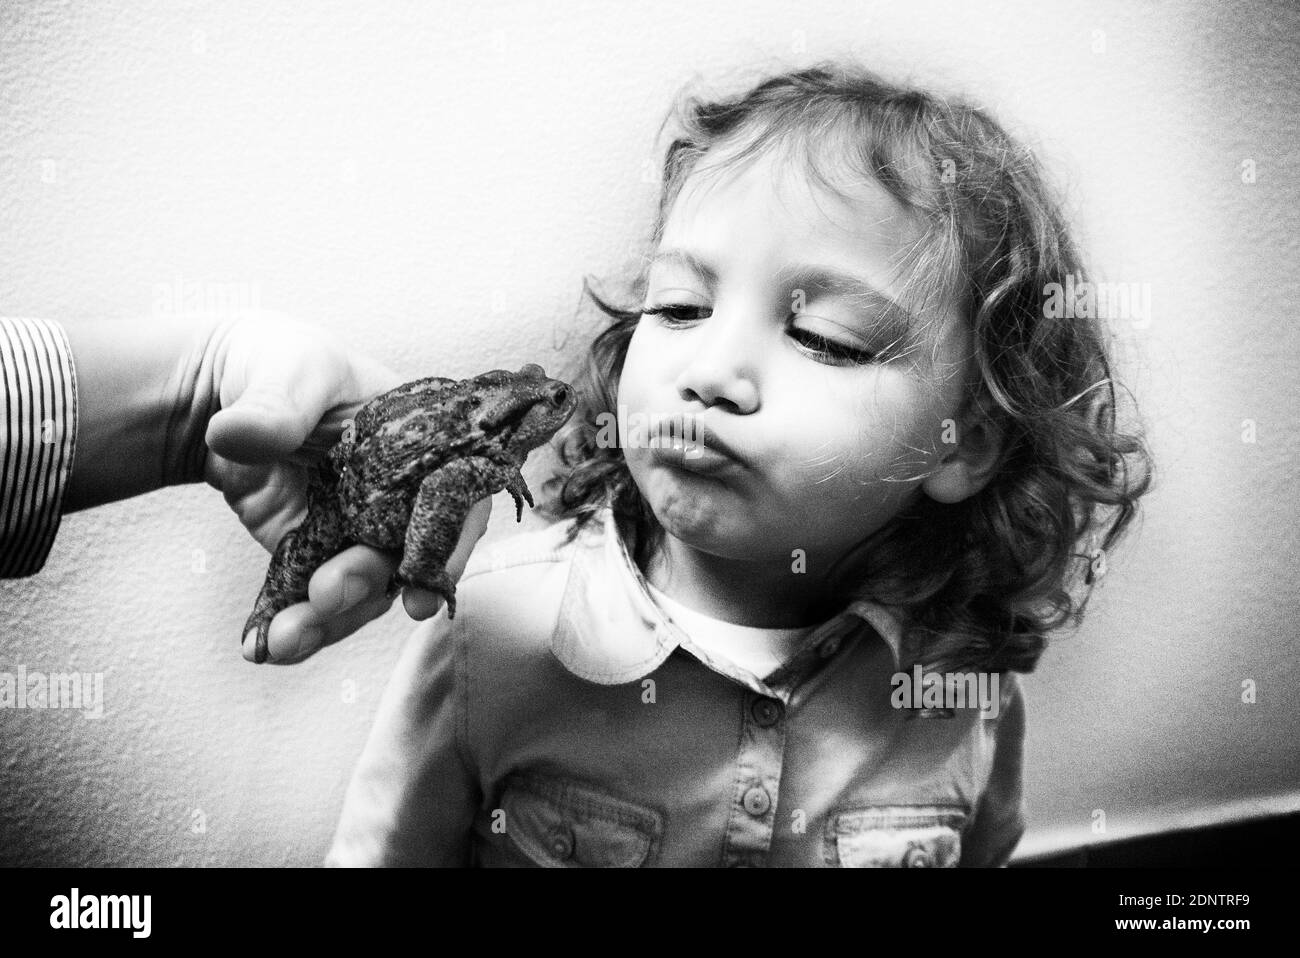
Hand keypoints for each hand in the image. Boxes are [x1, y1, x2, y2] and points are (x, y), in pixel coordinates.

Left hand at [195, 311, 491, 662]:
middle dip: (368, 587)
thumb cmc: (277, 362)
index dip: (449, 549)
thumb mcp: (286, 371)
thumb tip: (236, 431)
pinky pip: (308, 598)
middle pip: (405, 558)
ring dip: (327, 622)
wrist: (214, 391)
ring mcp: (358, 531)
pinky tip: (259, 647)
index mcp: (423, 446)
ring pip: (359, 591)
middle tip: (325, 594)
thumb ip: (273, 405)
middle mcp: (401, 497)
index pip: (456, 502)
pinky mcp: (313, 556)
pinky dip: (286, 624)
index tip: (421, 589)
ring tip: (282, 641)